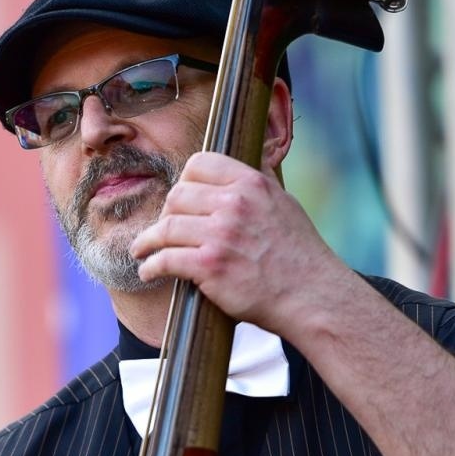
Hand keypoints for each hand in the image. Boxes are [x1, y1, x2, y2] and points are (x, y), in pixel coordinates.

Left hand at [129, 151, 347, 333]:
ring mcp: (222, 234)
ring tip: (142, 250)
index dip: (184, 181)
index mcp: (252, 183)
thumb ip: (260, 183)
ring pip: (166, 227)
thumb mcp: (284, 203)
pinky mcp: (211, 266)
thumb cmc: (299, 255)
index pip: (199, 164)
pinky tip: (148, 271)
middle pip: (177, 195)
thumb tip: (249, 160)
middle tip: (164, 231)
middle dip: (165, 213)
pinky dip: (151, 266)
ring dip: (147, 241)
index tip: (179, 200)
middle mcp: (235, 203)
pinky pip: (165, 259)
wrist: (312, 295)